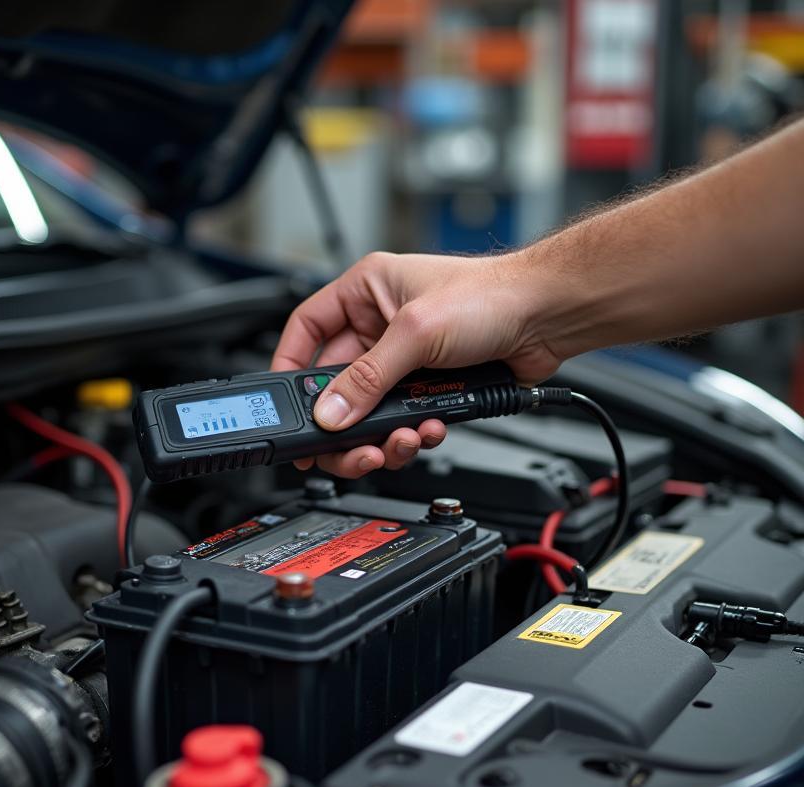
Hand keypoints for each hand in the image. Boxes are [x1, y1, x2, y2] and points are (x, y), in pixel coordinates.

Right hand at [271, 251, 558, 476]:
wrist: (549, 318)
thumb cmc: (492, 295)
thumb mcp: (416, 333)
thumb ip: (368, 378)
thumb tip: (330, 412)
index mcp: (364, 291)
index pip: (306, 330)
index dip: (289, 368)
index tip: (285, 405)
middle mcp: (379, 325)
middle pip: (336, 386)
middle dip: (342, 421)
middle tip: (342, 449)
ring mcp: (404, 360)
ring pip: (369, 412)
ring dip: (380, 435)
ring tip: (397, 442)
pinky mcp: (428, 387)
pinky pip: (401, 422)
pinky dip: (410, 435)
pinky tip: (426, 430)